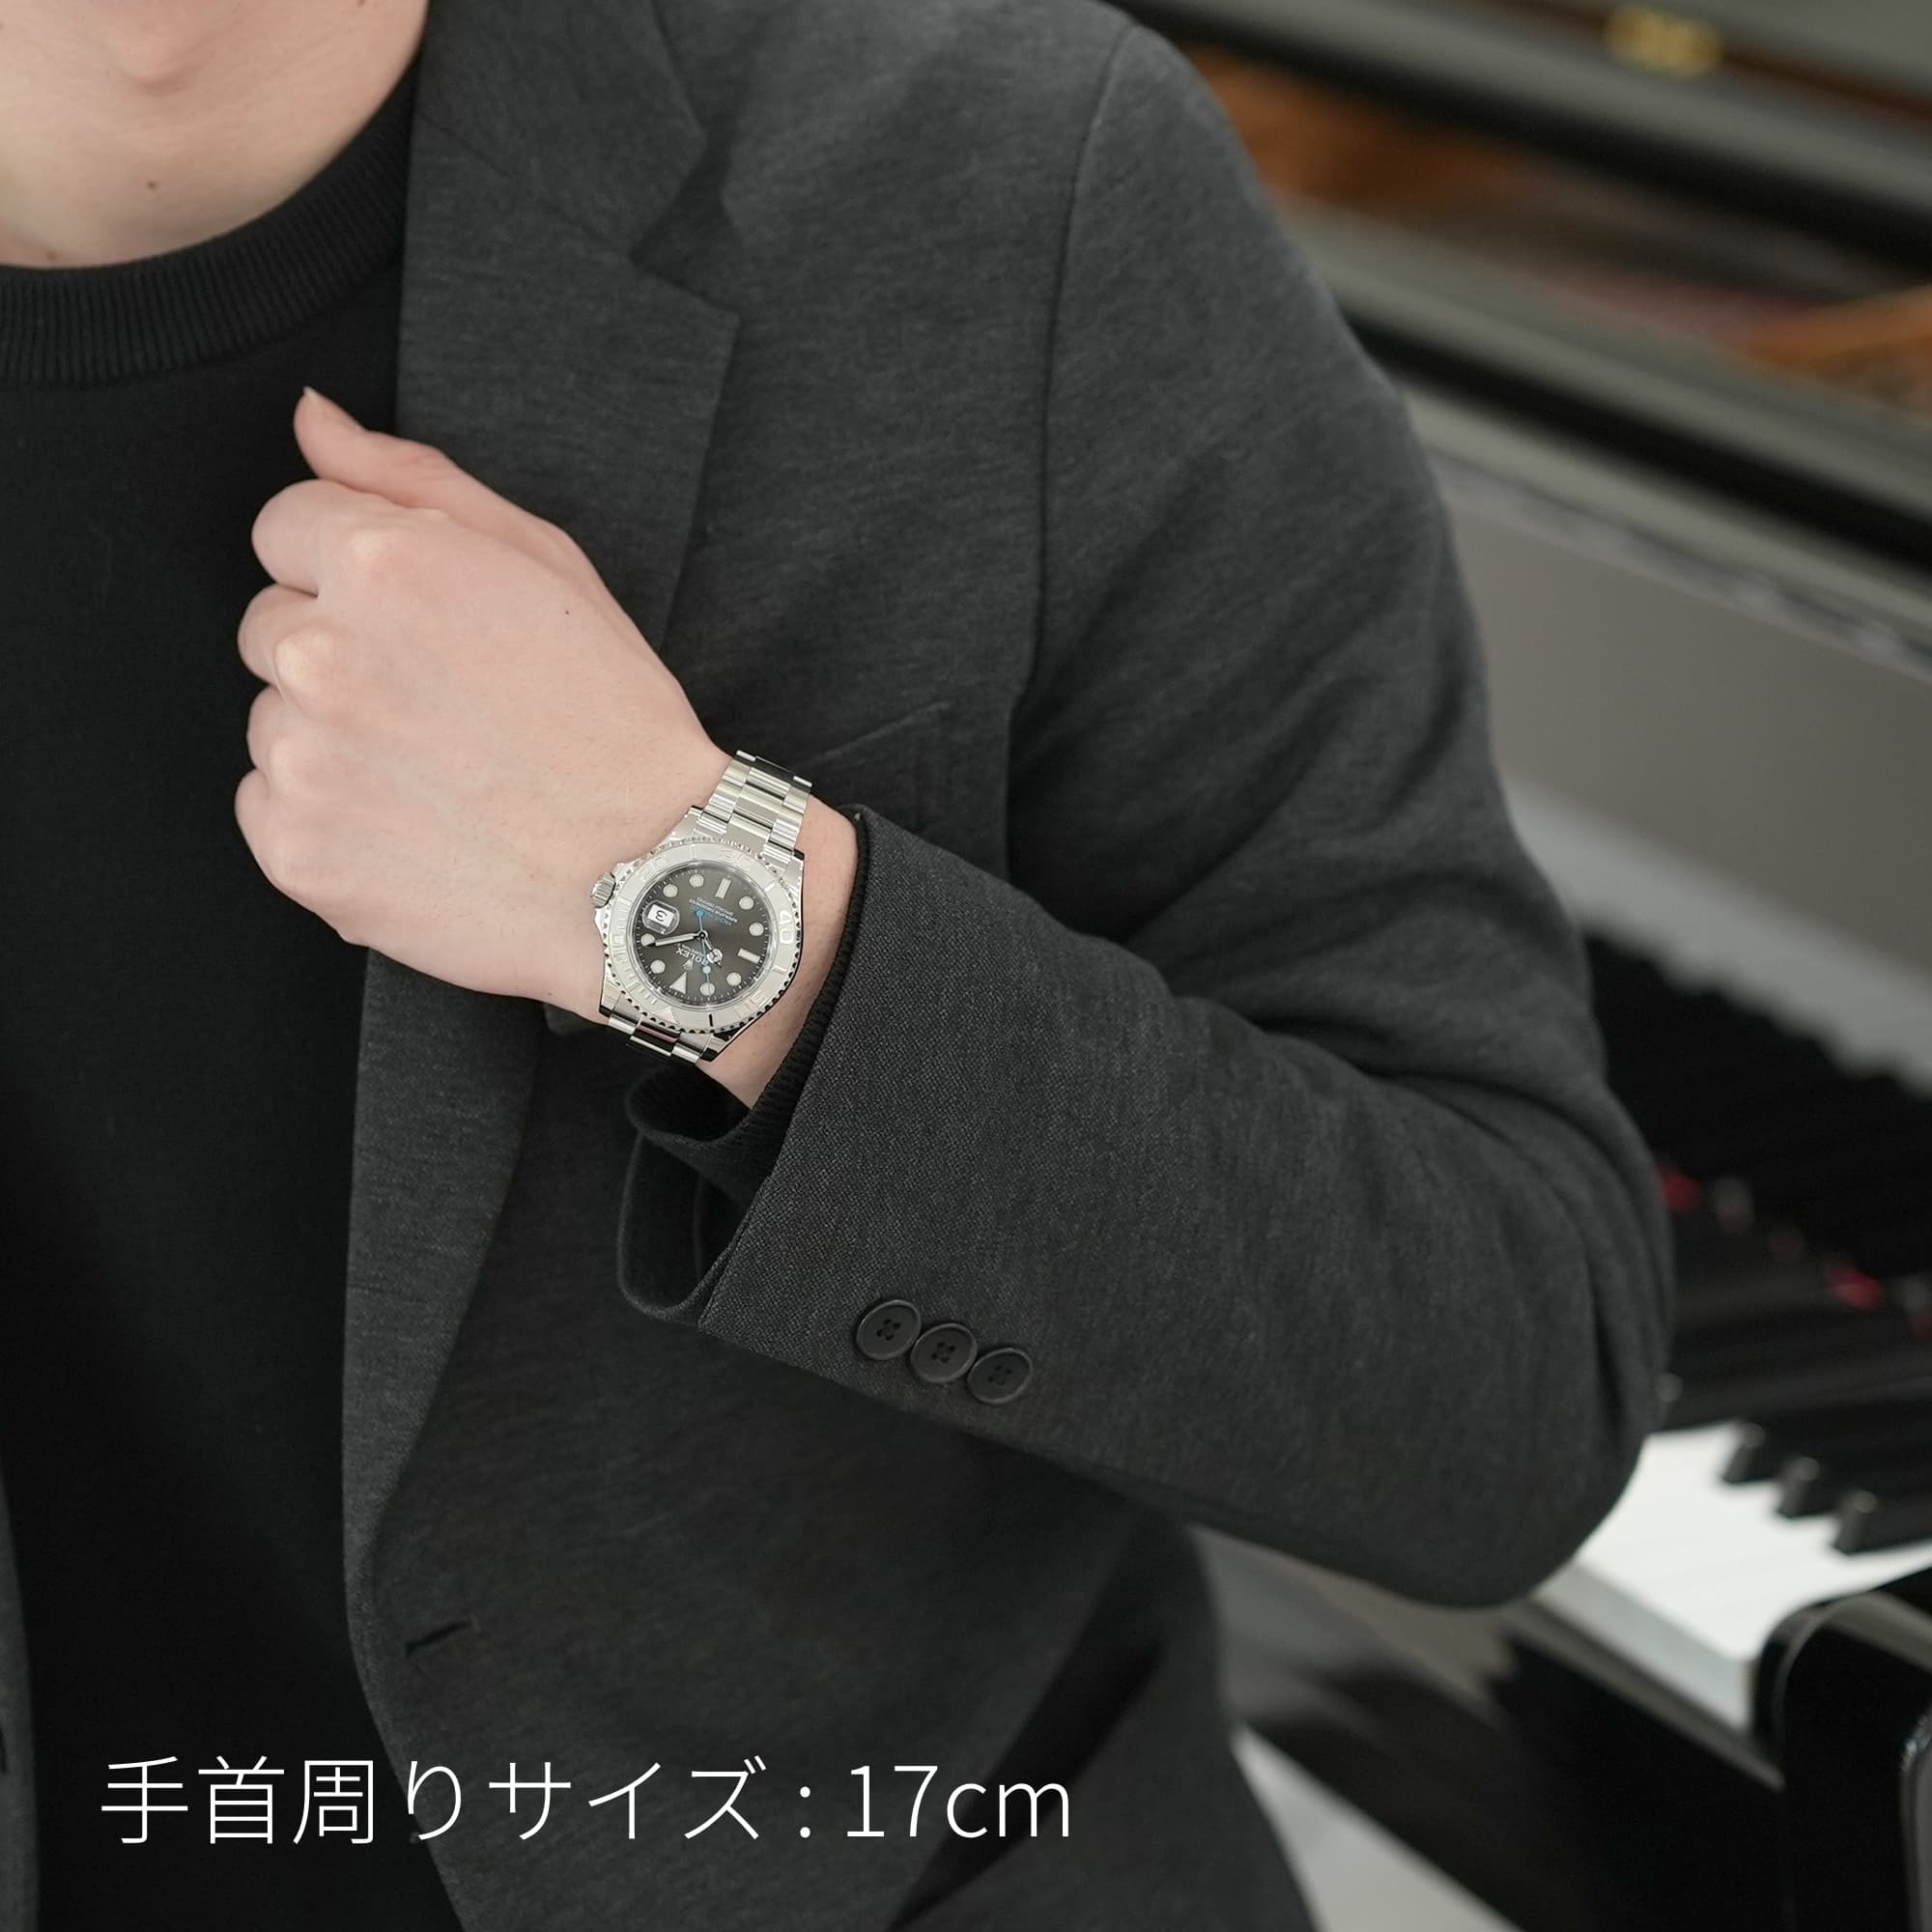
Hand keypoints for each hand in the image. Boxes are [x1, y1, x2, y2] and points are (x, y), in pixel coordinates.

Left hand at [235, 387, 728, 1019]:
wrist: (651, 874)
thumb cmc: (615, 721)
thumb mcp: (545, 563)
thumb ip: (410, 479)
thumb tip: (313, 420)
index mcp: (383, 563)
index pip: (284, 527)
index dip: (355, 570)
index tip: (416, 623)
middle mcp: (325, 654)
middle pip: (272, 626)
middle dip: (340, 652)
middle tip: (441, 706)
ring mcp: (303, 759)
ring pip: (273, 721)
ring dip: (333, 738)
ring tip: (438, 774)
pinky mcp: (297, 851)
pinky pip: (269, 809)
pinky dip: (326, 819)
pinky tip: (414, 824)